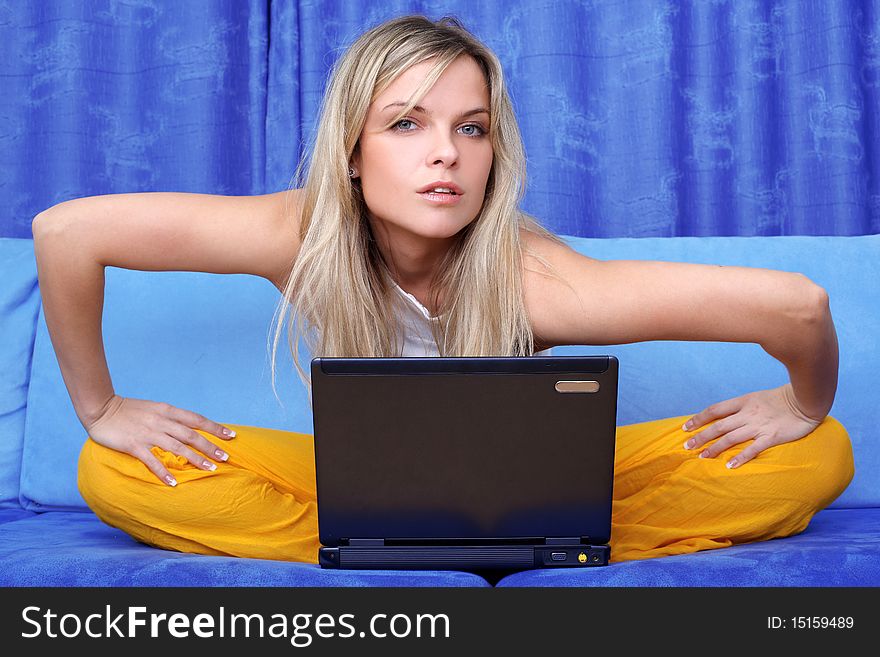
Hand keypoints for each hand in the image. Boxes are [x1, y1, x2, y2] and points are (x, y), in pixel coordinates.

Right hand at [83, 395, 235, 485]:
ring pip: (177, 447)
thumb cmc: (129, 410)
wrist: (101, 408)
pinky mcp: (133, 444)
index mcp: (167, 410)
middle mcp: (161, 421)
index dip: (215, 427)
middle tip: (226, 458)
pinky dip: (163, 472)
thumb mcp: (155, 408)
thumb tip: (191, 428)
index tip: (231, 436)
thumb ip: (171, 418)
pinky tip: (173, 483)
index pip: (197, 419)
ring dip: (195, 459)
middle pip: (191, 435)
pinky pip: (151, 460)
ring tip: (210, 470)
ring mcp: (148, 433)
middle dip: (210, 447)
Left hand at [681, 384, 822, 468]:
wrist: (806, 399)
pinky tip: (729, 466)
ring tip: (702, 457)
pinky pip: (753, 449)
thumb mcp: (756, 397)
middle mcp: (748, 413)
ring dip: (715, 448)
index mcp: (743, 401)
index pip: (715, 410)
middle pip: (719, 426)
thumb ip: (740, 407)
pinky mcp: (772, 436)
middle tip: (687, 447)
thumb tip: (722, 416)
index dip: (699, 419)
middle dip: (701, 436)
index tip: (686, 427)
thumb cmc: (781, 399)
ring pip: (731, 438)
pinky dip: (740, 458)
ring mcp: (759, 425)